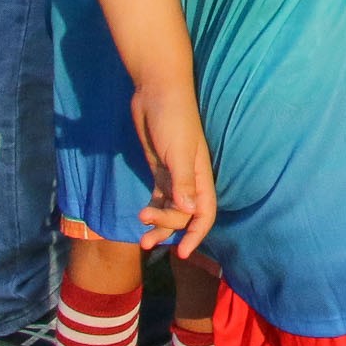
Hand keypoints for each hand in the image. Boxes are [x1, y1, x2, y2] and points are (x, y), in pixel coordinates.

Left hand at [132, 80, 217, 257]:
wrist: (156, 91)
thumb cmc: (173, 118)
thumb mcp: (178, 151)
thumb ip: (183, 181)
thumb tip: (188, 212)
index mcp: (200, 176)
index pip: (204, 213)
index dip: (197, 235)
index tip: (182, 253)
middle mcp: (190, 179)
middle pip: (184, 215)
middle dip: (168, 230)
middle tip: (145, 237)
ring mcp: (174, 174)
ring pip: (171, 209)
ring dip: (159, 225)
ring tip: (141, 239)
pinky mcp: (159, 168)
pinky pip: (160, 197)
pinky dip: (154, 209)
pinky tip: (142, 218)